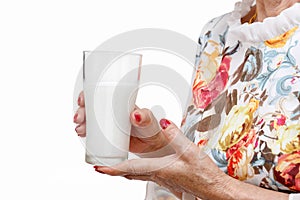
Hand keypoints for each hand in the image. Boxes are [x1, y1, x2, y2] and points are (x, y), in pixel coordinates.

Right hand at [73, 91, 170, 153]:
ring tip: (80, 129)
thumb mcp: (149, 121)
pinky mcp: (105, 135)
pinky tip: (81, 134)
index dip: (87, 94)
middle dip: (81, 110)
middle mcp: (110, 111)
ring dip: (81, 122)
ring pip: (89, 119)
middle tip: (79, 118)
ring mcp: (107, 123)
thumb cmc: (150, 128)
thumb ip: (145, 117)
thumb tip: (135, 115)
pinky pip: (91, 131)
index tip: (82, 99)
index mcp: (119, 102)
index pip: (100, 93)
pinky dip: (84, 132)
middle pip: (90, 106)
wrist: (151, 145)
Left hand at [94, 119, 227, 198]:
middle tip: (101, 166)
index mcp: (159, 169)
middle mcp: (157, 176)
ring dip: (123, 170)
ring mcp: (161, 179)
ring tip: (115, 165)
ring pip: (136, 175)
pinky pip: (145, 175)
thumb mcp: (191, 151)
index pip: (129, 168)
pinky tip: (139, 167)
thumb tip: (163, 123)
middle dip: (114, 170)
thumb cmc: (203, 175)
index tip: (97, 168)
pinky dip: (135, 171)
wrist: (213, 189)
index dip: (112, 169)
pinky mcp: (167, 179)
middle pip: (129, 173)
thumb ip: (176, 136)